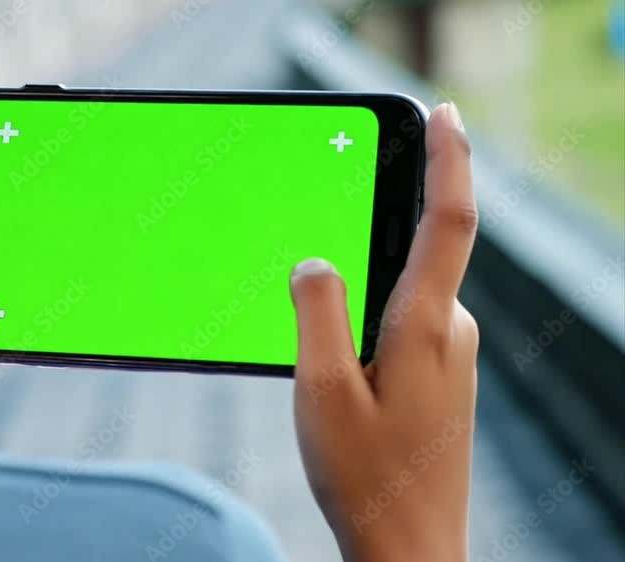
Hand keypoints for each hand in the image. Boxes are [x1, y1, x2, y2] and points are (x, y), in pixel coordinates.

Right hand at [290, 104, 477, 561]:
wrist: (409, 545)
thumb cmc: (363, 474)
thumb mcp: (319, 388)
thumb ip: (316, 311)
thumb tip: (316, 262)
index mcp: (425, 326)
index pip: (449, 220)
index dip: (449, 159)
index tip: (443, 115)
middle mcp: (450, 333)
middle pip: (417, 253)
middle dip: (378, 231)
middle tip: (332, 238)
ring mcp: (449, 358)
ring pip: (403, 295)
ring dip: (365, 292)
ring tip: (321, 343)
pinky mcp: (440, 380)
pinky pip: (404, 326)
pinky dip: (369, 324)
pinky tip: (338, 368)